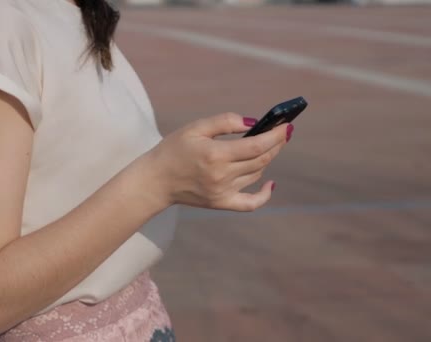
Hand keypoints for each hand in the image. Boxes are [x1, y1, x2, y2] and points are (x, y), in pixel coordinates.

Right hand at [146, 112, 292, 211]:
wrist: (156, 181)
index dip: (276, 135)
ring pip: (257, 174)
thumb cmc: (173, 150)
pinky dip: (264, 195)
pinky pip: (250, 203)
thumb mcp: (195, 128)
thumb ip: (224, 121)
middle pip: (261, 159)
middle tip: (282, 132)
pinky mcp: (221, 203)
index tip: (287, 125)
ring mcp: (222, 192)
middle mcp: (221, 175)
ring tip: (264, 146)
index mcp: (215, 154)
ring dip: (265, 158)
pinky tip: (271, 184)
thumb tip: (252, 123)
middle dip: (276, 144)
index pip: (257, 145)